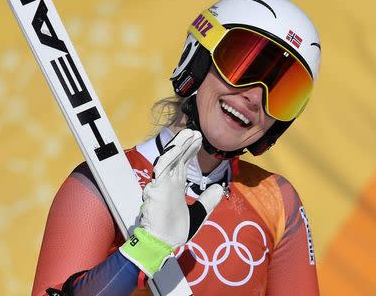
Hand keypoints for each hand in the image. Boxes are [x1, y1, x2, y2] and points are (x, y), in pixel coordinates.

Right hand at [120, 129, 223, 277]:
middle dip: (186, 144)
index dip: (190, 151)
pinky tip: (178, 147)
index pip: (183, 163)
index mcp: (176, 186)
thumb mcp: (199, 214)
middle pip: (177, 157)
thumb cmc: (174, 230)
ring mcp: (161, 183)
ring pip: (169, 159)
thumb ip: (208, 201)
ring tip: (189, 133)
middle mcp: (168, 181)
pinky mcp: (156, 188)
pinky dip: (169, 157)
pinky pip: (162, 169)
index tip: (198, 140)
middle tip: (196, 132)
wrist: (162, 243)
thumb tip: (219, 188)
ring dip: (178, 145)